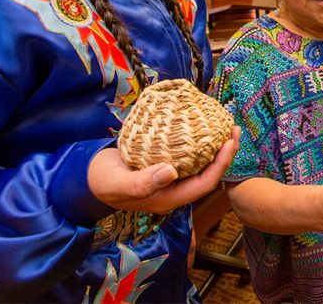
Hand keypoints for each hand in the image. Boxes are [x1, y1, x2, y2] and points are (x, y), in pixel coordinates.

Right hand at [87, 126, 239, 212]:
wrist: (89, 178)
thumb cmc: (103, 182)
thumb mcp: (119, 183)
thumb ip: (142, 183)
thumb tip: (170, 172)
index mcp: (168, 198)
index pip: (204, 184)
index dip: (221, 164)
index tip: (229, 141)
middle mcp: (174, 189)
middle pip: (208, 173)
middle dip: (225, 153)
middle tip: (233, 128)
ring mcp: (169, 177)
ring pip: (199, 163)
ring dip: (214, 146)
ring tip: (223, 125)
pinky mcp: (163, 164)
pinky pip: (187, 154)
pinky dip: (197, 140)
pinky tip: (199, 125)